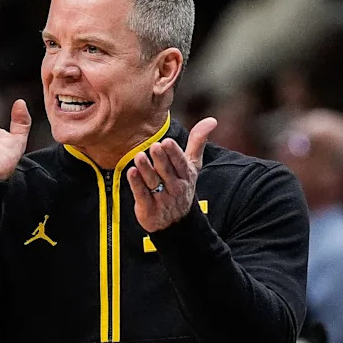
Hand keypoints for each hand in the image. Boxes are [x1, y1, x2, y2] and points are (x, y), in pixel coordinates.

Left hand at [127, 117, 217, 232]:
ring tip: (139, 157)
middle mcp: (175, 187)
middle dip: (161, 159)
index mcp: (186, 175)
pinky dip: (136, 184)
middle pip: (167, 171)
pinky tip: (131, 172)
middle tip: (155, 146)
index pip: (180, 163)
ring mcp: (162, 198)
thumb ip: (198, 142)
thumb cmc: (181, 186)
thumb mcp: (192, 166)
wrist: (176, 222)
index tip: (167, 142)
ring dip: (146, 169)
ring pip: (153, 182)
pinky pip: (142, 195)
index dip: (173, 153)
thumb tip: (212, 120)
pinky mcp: (148, 208)